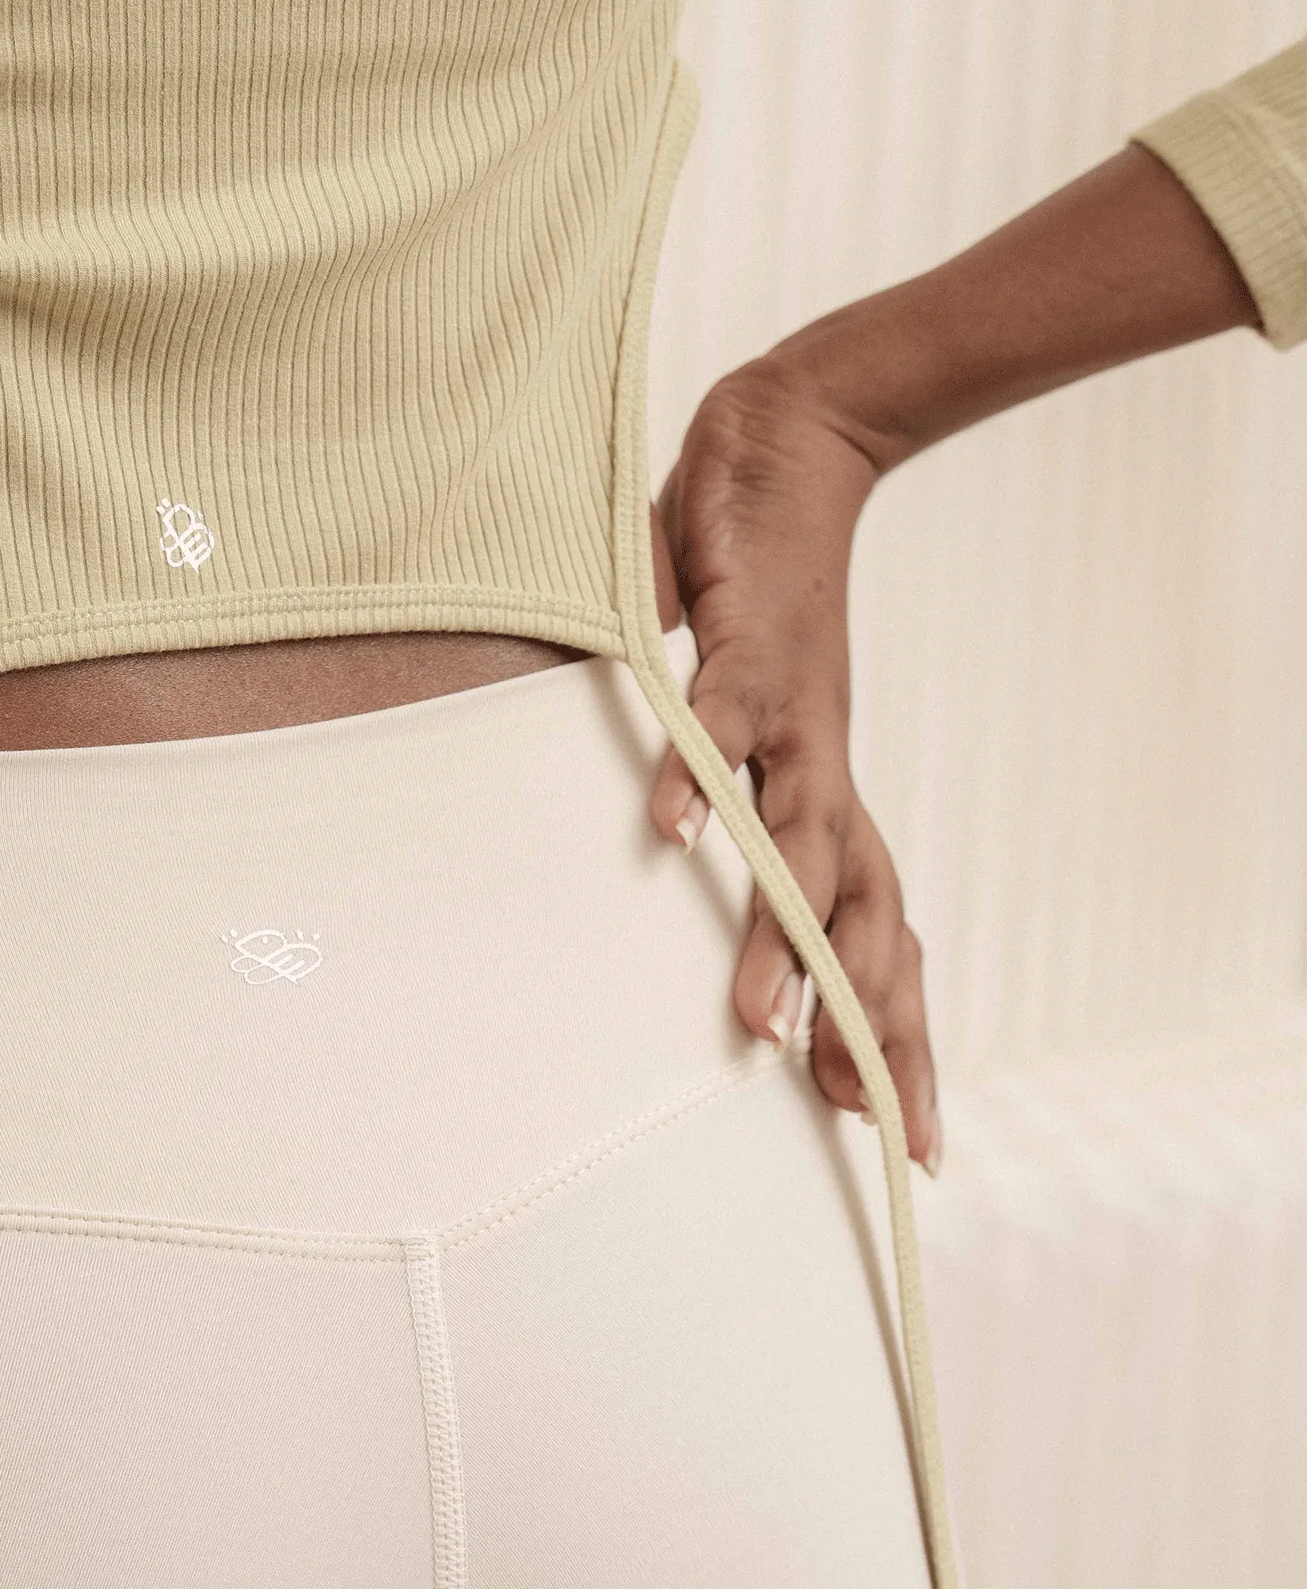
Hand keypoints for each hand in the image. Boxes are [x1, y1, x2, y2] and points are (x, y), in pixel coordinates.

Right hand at [647, 360, 941, 1173]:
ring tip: (756, 1021)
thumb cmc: (758, 603)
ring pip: (801, 845)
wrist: (787, 446)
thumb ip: (732, 806)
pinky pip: (724, 722)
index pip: (880, 942)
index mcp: (827, 802)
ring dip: (781, 935)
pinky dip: (698, 775)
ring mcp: (793, 716)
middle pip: (865, 920)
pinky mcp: (750, 647)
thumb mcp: (755, 729)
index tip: (913, 1142)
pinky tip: (675, 831)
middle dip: (864, 1023)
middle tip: (855, 1119)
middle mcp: (824, 774)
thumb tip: (688, 889)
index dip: (898, 1040)